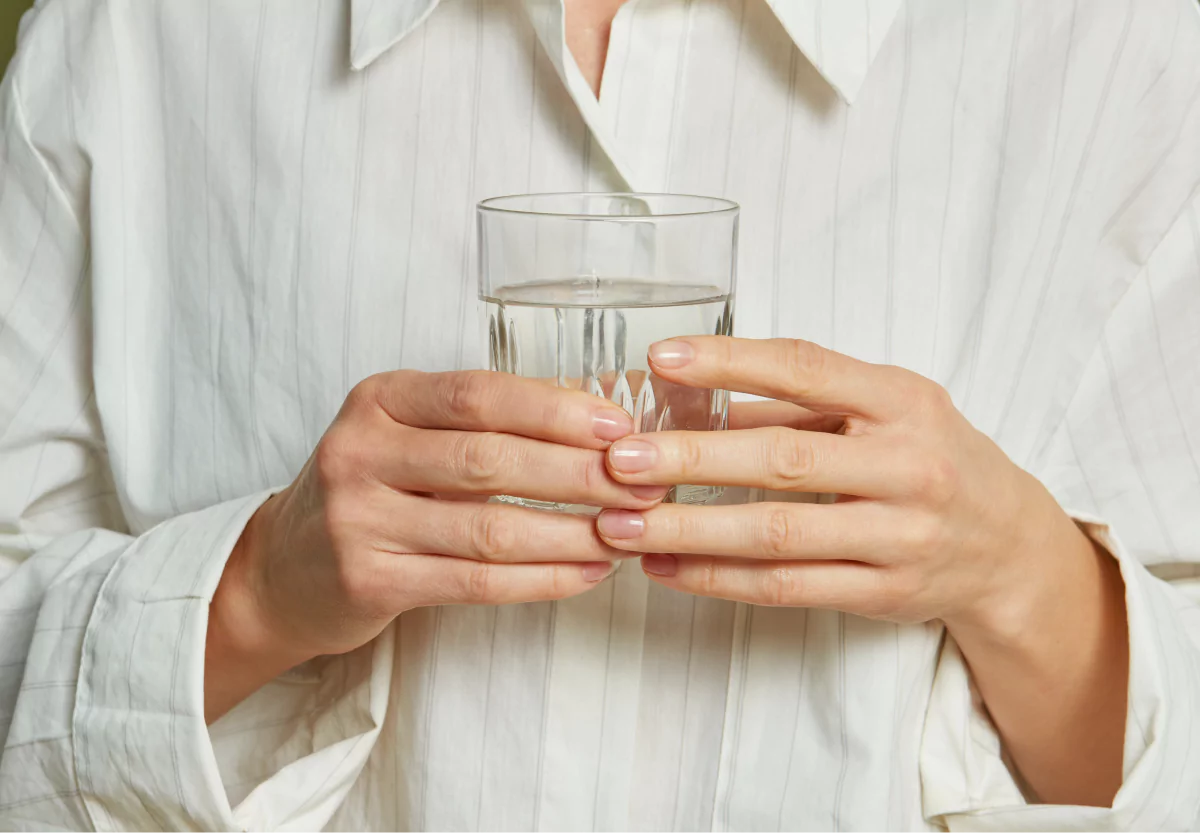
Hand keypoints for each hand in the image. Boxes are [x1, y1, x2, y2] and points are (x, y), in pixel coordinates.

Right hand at [206, 370, 663, 720]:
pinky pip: (475, 581)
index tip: (621, 426)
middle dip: (579, 473)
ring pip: (489, 528)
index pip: (479, 395)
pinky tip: (586, 573)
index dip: (557, 410)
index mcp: (380, 399)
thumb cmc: (373, 489)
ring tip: (627, 533)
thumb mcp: (408, 434)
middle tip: (644, 484)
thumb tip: (595, 415)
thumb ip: (484, 422)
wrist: (285, 569)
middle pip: (490, 460)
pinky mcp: (369, 580)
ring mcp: (358, 519)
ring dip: (571, 533)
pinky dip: (541, 579)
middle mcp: (360, 452)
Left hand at [594, 336, 1128, 806]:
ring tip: (621, 524)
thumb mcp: (885, 410)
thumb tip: (692, 397)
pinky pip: (787, 588)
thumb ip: (797, 404)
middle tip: (622, 459)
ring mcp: (899, 535)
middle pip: (784, 460)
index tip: (661, 360)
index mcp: (903, 401)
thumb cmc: (930, 459)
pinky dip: (718, 578)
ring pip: (778, 535)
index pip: (805, 370)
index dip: (730, 363)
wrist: (1009, 546)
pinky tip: (665, 566)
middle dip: (693, 459)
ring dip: (690, 529)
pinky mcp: (884, 593)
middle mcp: (907, 465)